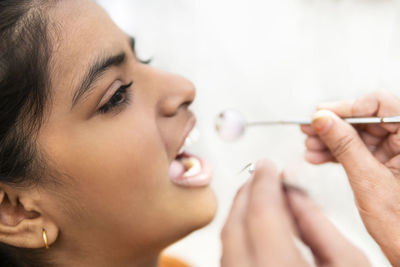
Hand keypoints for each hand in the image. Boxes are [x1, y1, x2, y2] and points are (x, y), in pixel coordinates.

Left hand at [220, 159, 369, 266]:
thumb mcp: (347, 264)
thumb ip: (315, 223)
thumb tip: (293, 190)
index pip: (261, 215)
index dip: (263, 183)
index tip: (268, 166)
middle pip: (235, 227)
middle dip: (247, 194)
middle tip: (261, 175)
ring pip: (226, 243)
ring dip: (239, 213)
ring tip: (258, 195)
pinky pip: (228, 259)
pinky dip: (238, 235)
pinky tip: (253, 225)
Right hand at [302, 90, 399, 265]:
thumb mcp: (369, 181)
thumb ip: (345, 146)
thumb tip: (323, 119)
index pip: (382, 105)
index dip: (348, 106)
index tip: (321, 114)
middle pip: (367, 118)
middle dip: (334, 125)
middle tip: (309, 129)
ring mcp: (398, 152)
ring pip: (359, 134)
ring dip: (331, 140)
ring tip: (310, 147)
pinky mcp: (387, 162)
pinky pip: (359, 149)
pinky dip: (337, 153)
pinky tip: (318, 156)